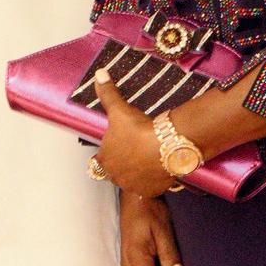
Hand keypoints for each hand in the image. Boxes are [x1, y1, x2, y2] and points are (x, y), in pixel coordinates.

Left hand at [93, 69, 173, 195]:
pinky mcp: (149, 191)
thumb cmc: (139, 129)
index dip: (112, 150)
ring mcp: (132, 185)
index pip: (102, 157)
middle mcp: (115, 176)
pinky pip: (147, 187)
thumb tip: (99, 74)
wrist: (166, 146)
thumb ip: (107, 93)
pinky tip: (157, 168)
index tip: (123, 143)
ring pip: (131, 180)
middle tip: (137, 150)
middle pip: (116, 170)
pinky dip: (151, 180)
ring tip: (147, 159)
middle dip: (124, 162)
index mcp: (104, 159)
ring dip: (136, 172)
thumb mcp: (119, 109)